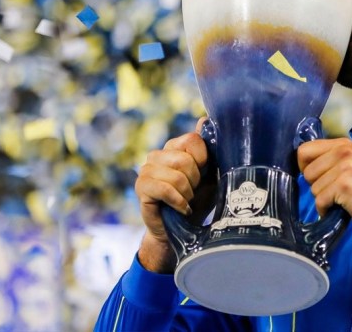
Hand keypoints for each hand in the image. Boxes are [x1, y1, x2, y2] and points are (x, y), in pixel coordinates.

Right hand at [135, 117, 214, 271]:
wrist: (182, 232)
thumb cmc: (198, 201)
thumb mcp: (210, 175)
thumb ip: (210, 149)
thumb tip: (205, 119)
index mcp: (175, 147)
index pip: (193, 140)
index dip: (204, 160)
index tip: (204, 174)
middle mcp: (158, 155)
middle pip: (185, 159)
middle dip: (195, 180)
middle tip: (193, 191)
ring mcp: (146, 170)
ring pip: (176, 176)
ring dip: (187, 193)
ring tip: (186, 201)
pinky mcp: (141, 188)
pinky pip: (165, 189)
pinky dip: (179, 202)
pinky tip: (181, 209)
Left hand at [297, 138, 351, 231]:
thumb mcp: (348, 165)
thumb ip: (328, 158)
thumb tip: (300, 161)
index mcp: (343, 144)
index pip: (304, 150)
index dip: (305, 167)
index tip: (319, 177)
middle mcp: (344, 151)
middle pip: (307, 171)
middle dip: (316, 185)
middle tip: (335, 189)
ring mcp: (345, 167)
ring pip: (313, 187)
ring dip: (323, 198)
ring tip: (340, 198)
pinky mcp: (344, 185)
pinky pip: (320, 200)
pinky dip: (325, 209)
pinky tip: (339, 207)